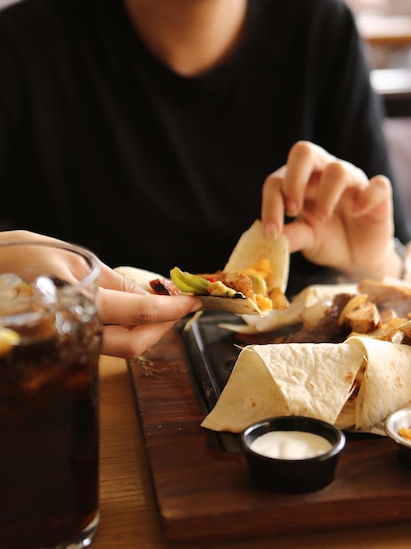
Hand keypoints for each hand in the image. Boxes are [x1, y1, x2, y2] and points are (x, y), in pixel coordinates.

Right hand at [0, 230, 201, 358]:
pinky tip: (131, 315)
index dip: (172, 308)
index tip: (192, 300)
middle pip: (133, 345)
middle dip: (163, 326)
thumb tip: (152, 296)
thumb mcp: (75, 259)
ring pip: (118, 350)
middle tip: (179, 306)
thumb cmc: (23, 255)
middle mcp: (73, 331)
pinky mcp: (62, 347)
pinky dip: (124, 332)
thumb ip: (116, 283)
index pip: (139, 313)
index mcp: (78, 303)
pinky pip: (101, 346)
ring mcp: (66, 344)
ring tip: (159, 308)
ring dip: (146, 331)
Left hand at [261, 141, 397, 279]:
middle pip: (303, 152)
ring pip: (337, 169)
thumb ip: (293, 235)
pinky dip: (366, 198)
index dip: (271, 203)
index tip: (272, 231)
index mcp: (300, 182)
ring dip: (325, 196)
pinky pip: (378, 185)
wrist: (357, 255)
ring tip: (324, 217)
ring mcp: (352, 181)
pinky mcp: (377, 194)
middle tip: (294, 210)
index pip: (277, 180)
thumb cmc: (327, 239)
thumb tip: (273, 239)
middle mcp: (323, 173)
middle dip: (293, 181)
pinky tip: (357, 213)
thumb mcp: (307, 239)